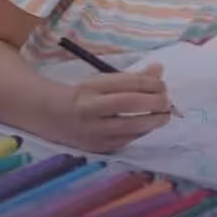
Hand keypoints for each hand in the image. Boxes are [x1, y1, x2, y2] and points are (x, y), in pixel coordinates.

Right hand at [50, 64, 173, 153]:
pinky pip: (125, 140)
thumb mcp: (104, 81)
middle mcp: (89, 109)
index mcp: (91, 87)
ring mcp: (92, 131)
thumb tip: (160, 69)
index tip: (163, 85)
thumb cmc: (84, 95)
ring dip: (153, 121)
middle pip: (129, 103)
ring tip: (165, 116)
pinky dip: (141, 132)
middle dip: (154, 102)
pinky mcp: (96, 147)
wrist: (49, 116)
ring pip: (129, 126)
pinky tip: (148, 126)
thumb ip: (133, 77)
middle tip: (167, 101)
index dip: (151, 83)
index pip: (127, 83)